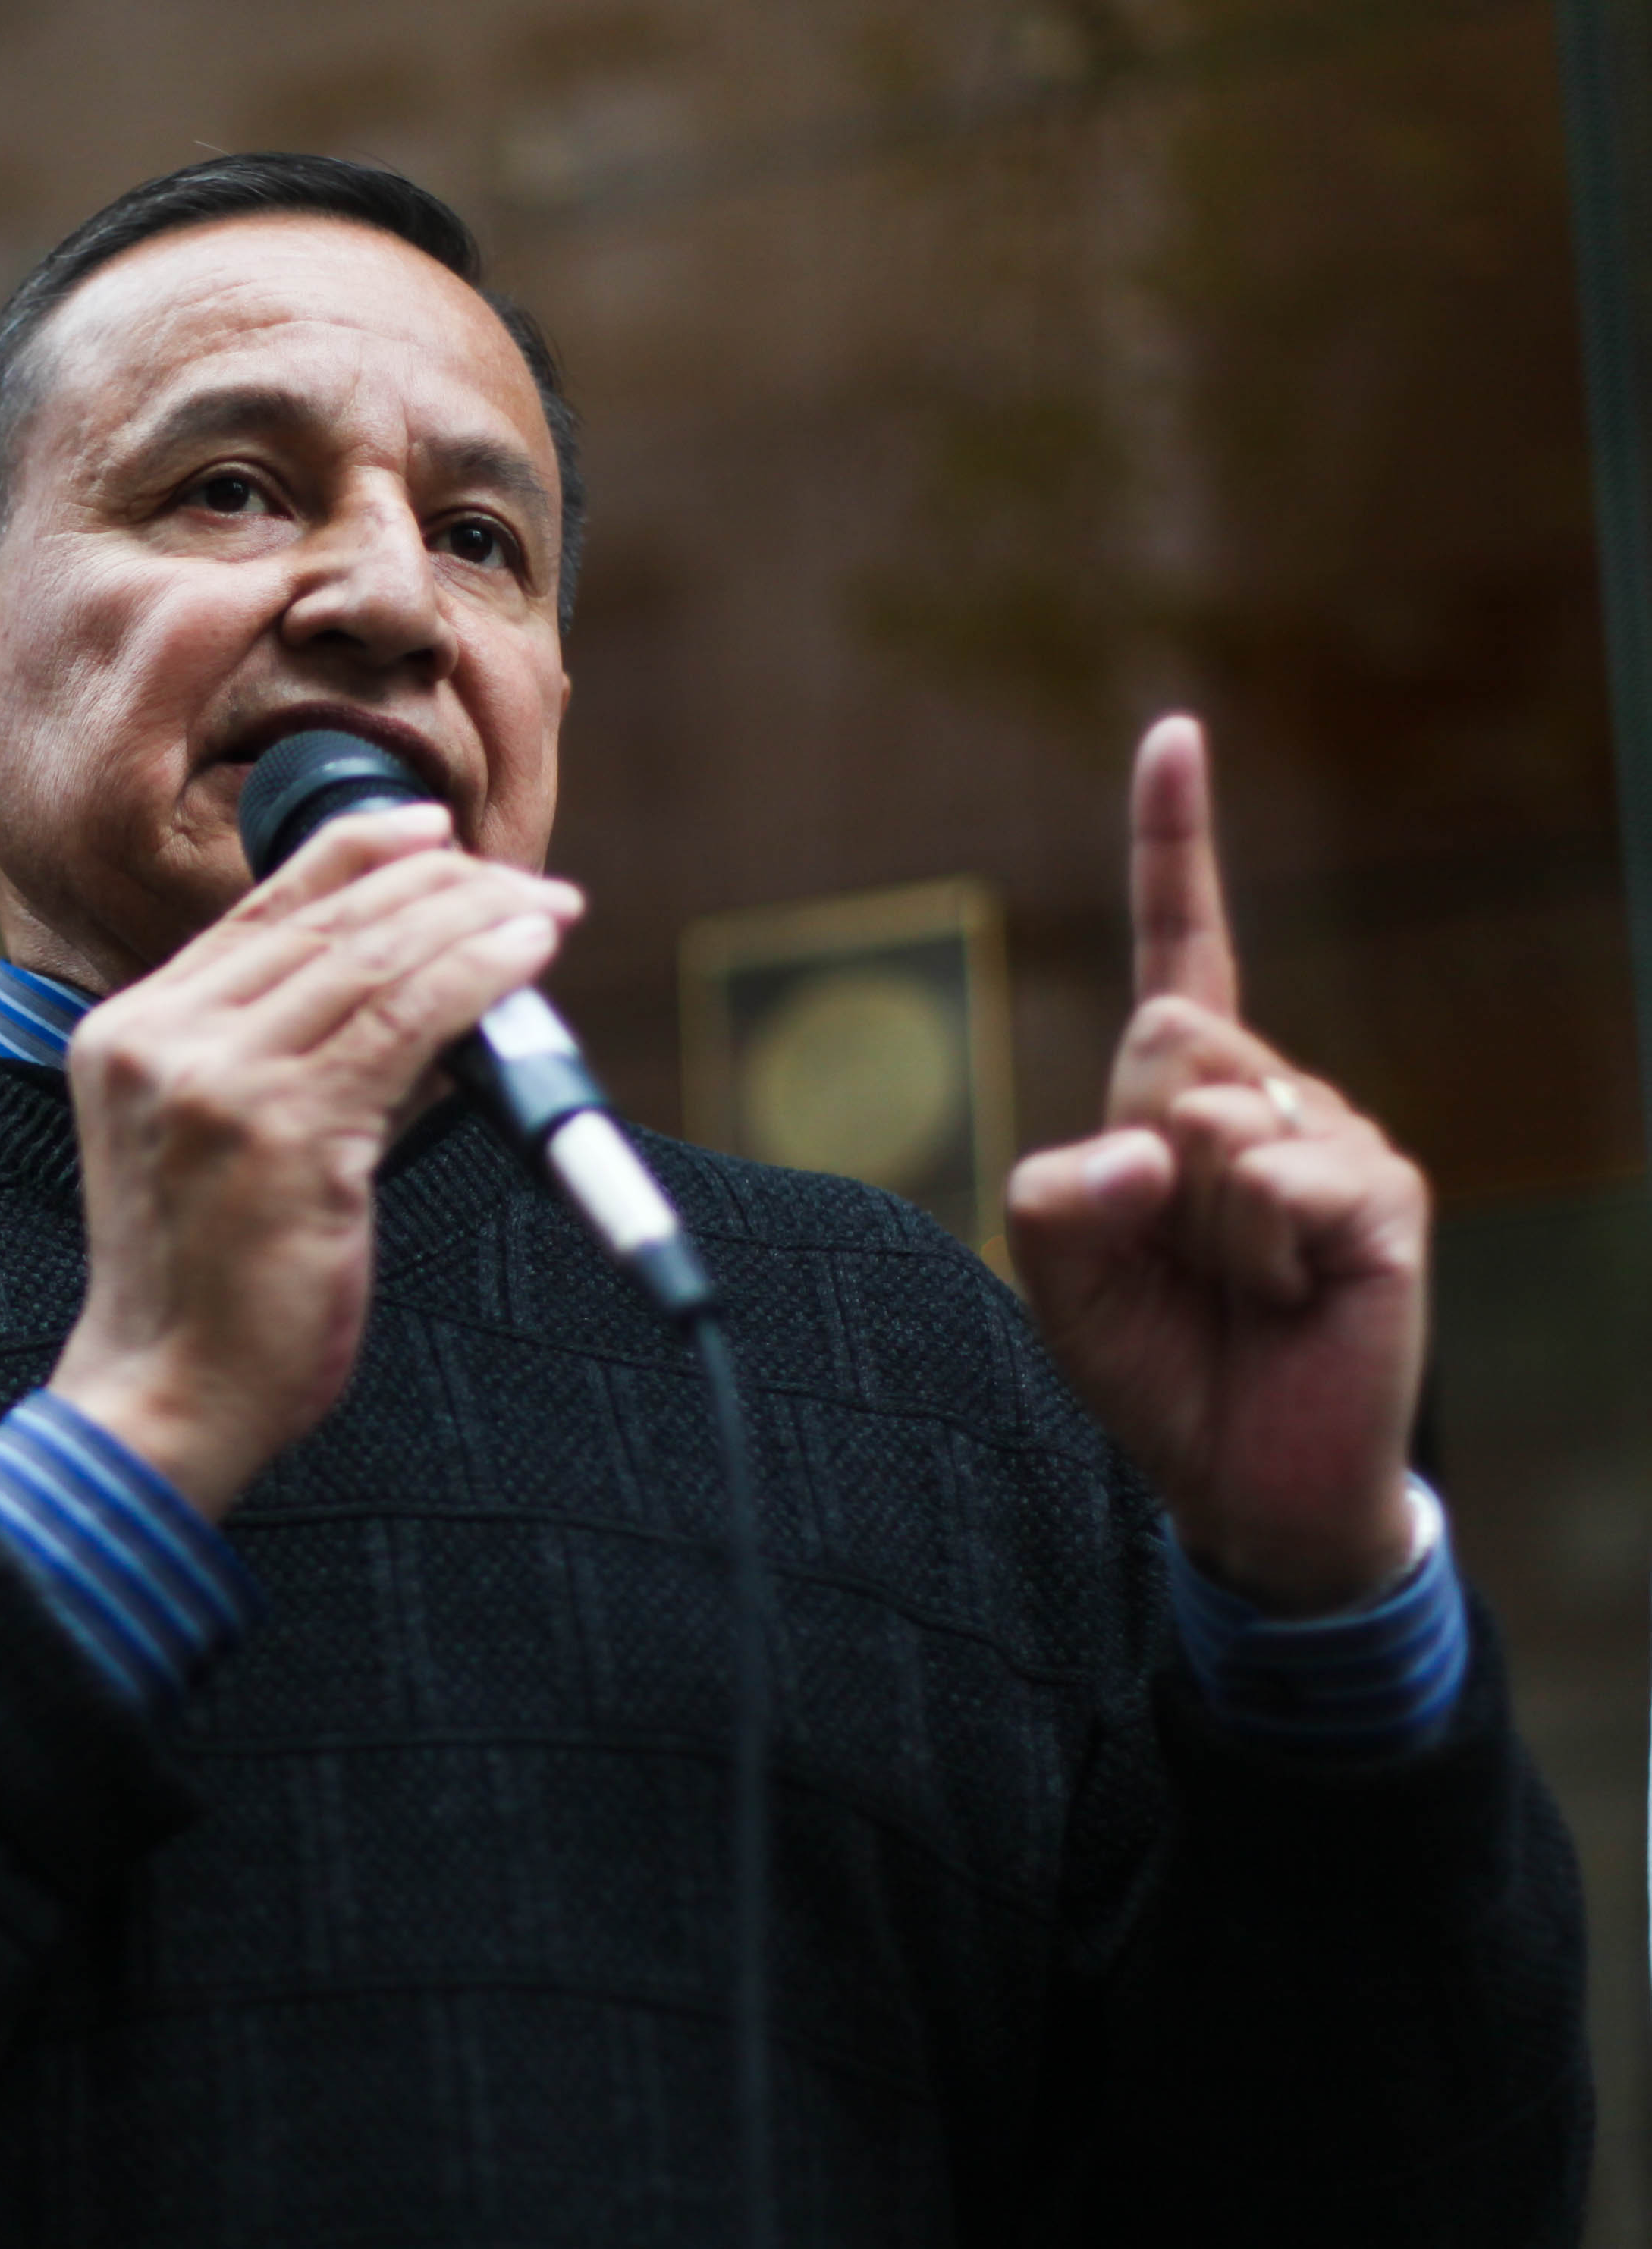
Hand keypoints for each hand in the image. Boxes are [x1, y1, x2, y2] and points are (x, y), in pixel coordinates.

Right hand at [48, 803, 583, 1519]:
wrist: (163, 1394)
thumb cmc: (203, 1289)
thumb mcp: (222, 1147)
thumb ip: (298, 1065)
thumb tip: (426, 999)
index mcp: (128, 1033)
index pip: (257, 913)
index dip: (352, 854)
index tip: (429, 829)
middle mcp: (161, 1039)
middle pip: (320, 924)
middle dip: (435, 886)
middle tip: (520, 880)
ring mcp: (214, 1080)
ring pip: (366, 962)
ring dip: (471, 923)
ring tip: (543, 911)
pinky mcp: (281, 1129)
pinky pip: (401, 1022)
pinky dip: (475, 978)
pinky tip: (525, 956)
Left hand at [1004, 716, 1428, 1613]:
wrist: (1243, 1475)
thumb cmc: (1154, 1361)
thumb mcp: (1058, 1274)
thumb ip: (1058, 1192)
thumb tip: (1152, 1144)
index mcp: (1182, 1092)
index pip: (1183, 943)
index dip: (1175, 838)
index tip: (1174, 732)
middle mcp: (1267, 1091)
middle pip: (1162, 1035)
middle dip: (1138, 1151)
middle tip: (1178, 1250)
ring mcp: (1333, 1135)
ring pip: (1209, 1114)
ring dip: (1190, 1223)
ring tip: (1232, 1286)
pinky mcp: (1380, 1195)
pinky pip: (1271, 1181)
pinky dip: (1249, 1253)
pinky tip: (1284, 1297)